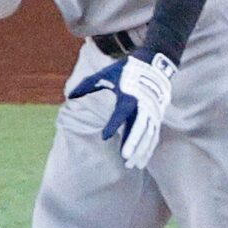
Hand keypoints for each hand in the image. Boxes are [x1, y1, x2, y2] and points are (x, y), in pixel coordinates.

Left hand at [68, 50, 176, 169]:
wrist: (155, 63)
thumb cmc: (127, 69)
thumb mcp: (107, 74)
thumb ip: (88, 85)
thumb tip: (70, 96)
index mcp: (129, 96)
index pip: (120, 114)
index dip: (113, 125)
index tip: (105, 137)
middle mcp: (142, 105)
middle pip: (138, 128)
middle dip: (133, 144)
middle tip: (125, 158)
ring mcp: (152, 112)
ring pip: (147, 135)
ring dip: (141, 151)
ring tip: (133, 165)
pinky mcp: (157, 116)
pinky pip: (153, 135)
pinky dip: (148, 148)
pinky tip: (143, 160)